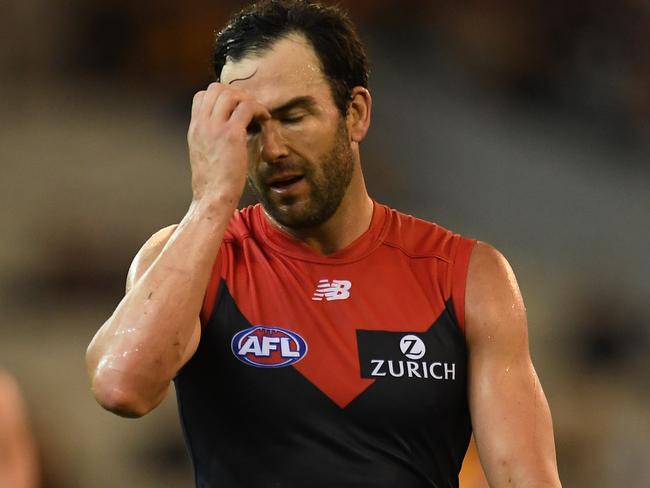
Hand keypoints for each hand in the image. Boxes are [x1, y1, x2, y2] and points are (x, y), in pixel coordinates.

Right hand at [187, 82, 269, 202]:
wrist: (212, 196)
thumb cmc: (213, 182)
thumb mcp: (204, 154)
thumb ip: (210, 138)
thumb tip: (222, 132)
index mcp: (195, 128)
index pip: (202, 95)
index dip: (221, 96)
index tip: (236, 109)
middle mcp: (202, 124)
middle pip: (216, 89)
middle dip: (236, 93)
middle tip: (250, 108)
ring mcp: (215, 127)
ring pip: (231, 94)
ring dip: (248, 99)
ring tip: (258, 114)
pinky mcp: (231, 134)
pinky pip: (247, 107)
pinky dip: (259, 109)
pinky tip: (265, 120)